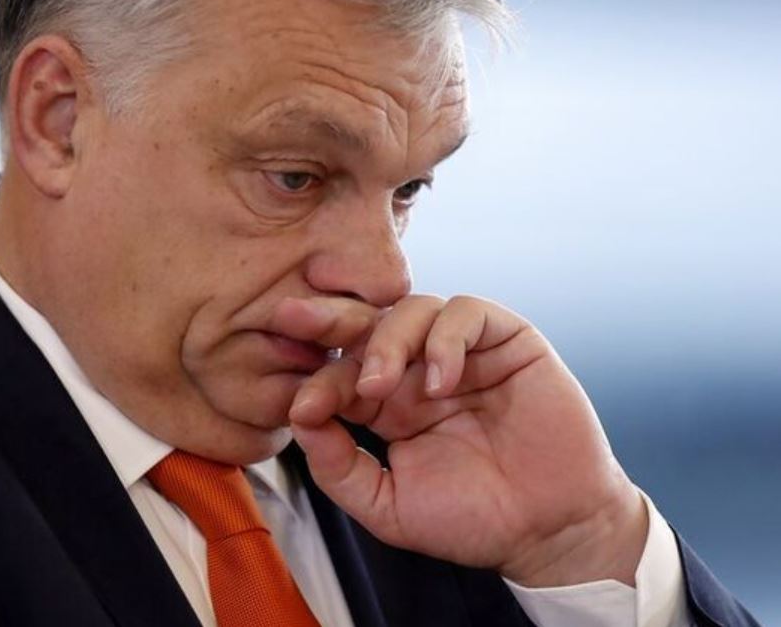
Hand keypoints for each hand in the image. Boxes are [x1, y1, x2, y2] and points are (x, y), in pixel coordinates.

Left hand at [283, 294, 647, 586]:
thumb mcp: (388, 506)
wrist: (550, 533)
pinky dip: (445, 339)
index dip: (315, 379)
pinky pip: (467, 313)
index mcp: (386, 403)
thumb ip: (339, 468)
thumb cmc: (473, 520)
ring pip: (411, 309)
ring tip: (379, 384)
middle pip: (367, 323)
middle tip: (292, 318)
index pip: (341, 370)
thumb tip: (299, 419)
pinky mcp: (508, 341)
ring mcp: (463, 352)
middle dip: (327, 318)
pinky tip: (441, 382)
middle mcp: (419, 369)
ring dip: (386, 340)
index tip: (298, 404)